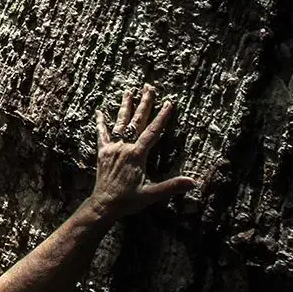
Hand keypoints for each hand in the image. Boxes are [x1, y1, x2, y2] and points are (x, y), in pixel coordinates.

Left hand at [86, 85, 197, 221]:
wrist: (104, 205)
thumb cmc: (128, 201)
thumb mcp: (152, 194)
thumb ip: (172, 186)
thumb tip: (193, 182)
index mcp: (137, 155)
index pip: (153, 132)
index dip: (162, 117)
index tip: (169, 102)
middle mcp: (124, 147)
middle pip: (136, 121)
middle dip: (144, 103)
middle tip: (149, 87)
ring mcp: (112, 148)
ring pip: (120, 123)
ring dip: (125, 107)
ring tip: (128, 91)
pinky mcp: (102, 153)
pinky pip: (101, 134)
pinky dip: (101, 123)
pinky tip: (99, 112)